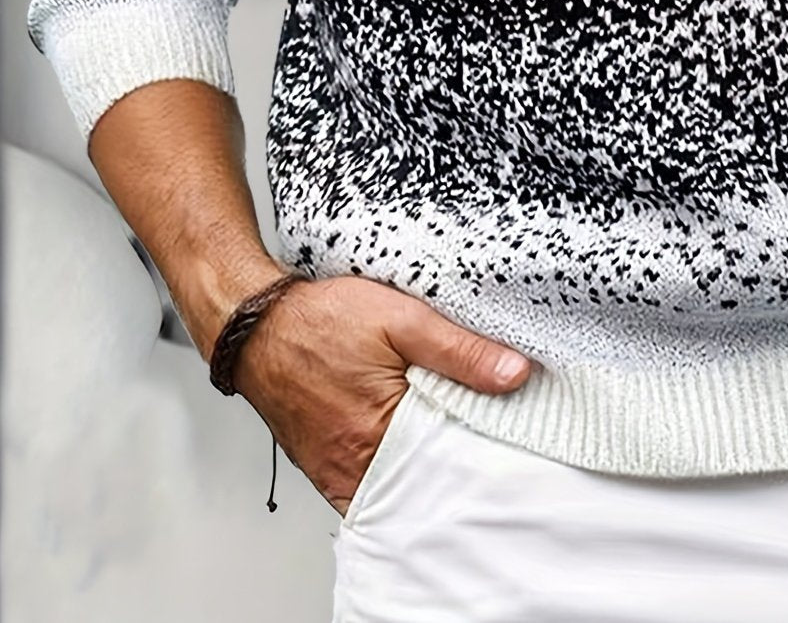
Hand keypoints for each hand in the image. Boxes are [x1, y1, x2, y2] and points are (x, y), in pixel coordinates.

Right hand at [229, 274, 532, 516]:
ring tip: (456, 431)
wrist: (258, 325)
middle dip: (462, 460)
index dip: (488, 445)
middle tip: (491, 428)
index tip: (514, 429)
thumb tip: (515, 374)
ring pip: (403, 483)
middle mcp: (355, 465)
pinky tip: (417, 441)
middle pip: (430, 480)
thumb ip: (460, 350)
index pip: (454, 462)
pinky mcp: (327, 468)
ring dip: (431, 463)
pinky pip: (374, 483)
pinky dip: (400, 468)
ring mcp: (338, 472)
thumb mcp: (402, 319)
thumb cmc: (321, 319)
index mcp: (378, 434)